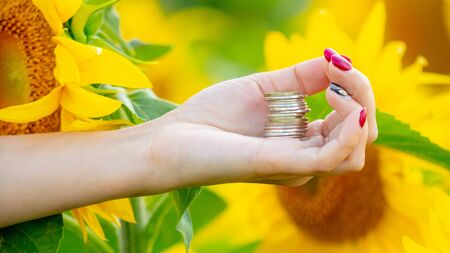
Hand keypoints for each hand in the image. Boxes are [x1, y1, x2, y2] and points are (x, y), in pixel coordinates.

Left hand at [140, 54, 376, 190]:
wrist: (174, 137)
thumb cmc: (212, 116)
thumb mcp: (265, 88)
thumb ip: (302, 77)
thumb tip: (338, 60)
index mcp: (301, 141)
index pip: (351, 123)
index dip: (355, 90)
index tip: (336, 63)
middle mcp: (304, 157)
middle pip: (360, 138)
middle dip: (362, 98)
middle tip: (338, 75)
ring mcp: (295, 165)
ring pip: (355, 152)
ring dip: (357, 112)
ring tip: (330, 91)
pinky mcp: (283, 165)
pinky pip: (334, 157)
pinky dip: (348, 130)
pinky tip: (336, 99)